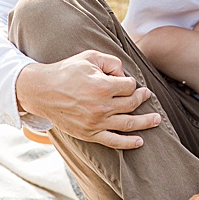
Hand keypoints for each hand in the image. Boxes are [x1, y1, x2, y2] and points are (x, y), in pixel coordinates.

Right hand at [13, 51, 160, 149]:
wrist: (41, 91)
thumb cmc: (67, 71)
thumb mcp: (90, 57)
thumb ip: (112, 62)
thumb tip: (124, 75)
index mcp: (103, 87)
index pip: (130, 86)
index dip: (130, 81)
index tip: (124, 80)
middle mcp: (101, 107)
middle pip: (132, 104)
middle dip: (142, 98)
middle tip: (146, 95)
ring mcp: (95, 123)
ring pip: (128, 124)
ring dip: (146, 122)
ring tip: (157, 120)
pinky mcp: (88, 133)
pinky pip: (113, 141)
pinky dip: (128, 143)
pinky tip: (140, 141)